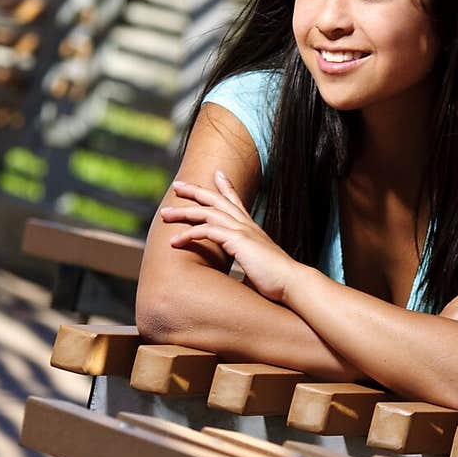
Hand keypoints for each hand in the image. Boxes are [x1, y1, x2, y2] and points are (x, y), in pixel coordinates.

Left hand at [161, 171, 296, 303]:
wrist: (292, 283)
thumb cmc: (278, 281)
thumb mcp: (258, 268)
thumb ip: (247, 266)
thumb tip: (239, 280)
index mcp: (252, 230)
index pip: (236, 202)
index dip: (226, 187)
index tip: (218, 174)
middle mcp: (246, 225)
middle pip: (216, 200)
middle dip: (195, 190)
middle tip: (178, 185)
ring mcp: (242, 231)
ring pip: (207, 212)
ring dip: (183, 212)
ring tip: (164, 214)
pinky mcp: (238, 240)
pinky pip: (207, 231)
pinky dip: (189, 234)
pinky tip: (174, 241)